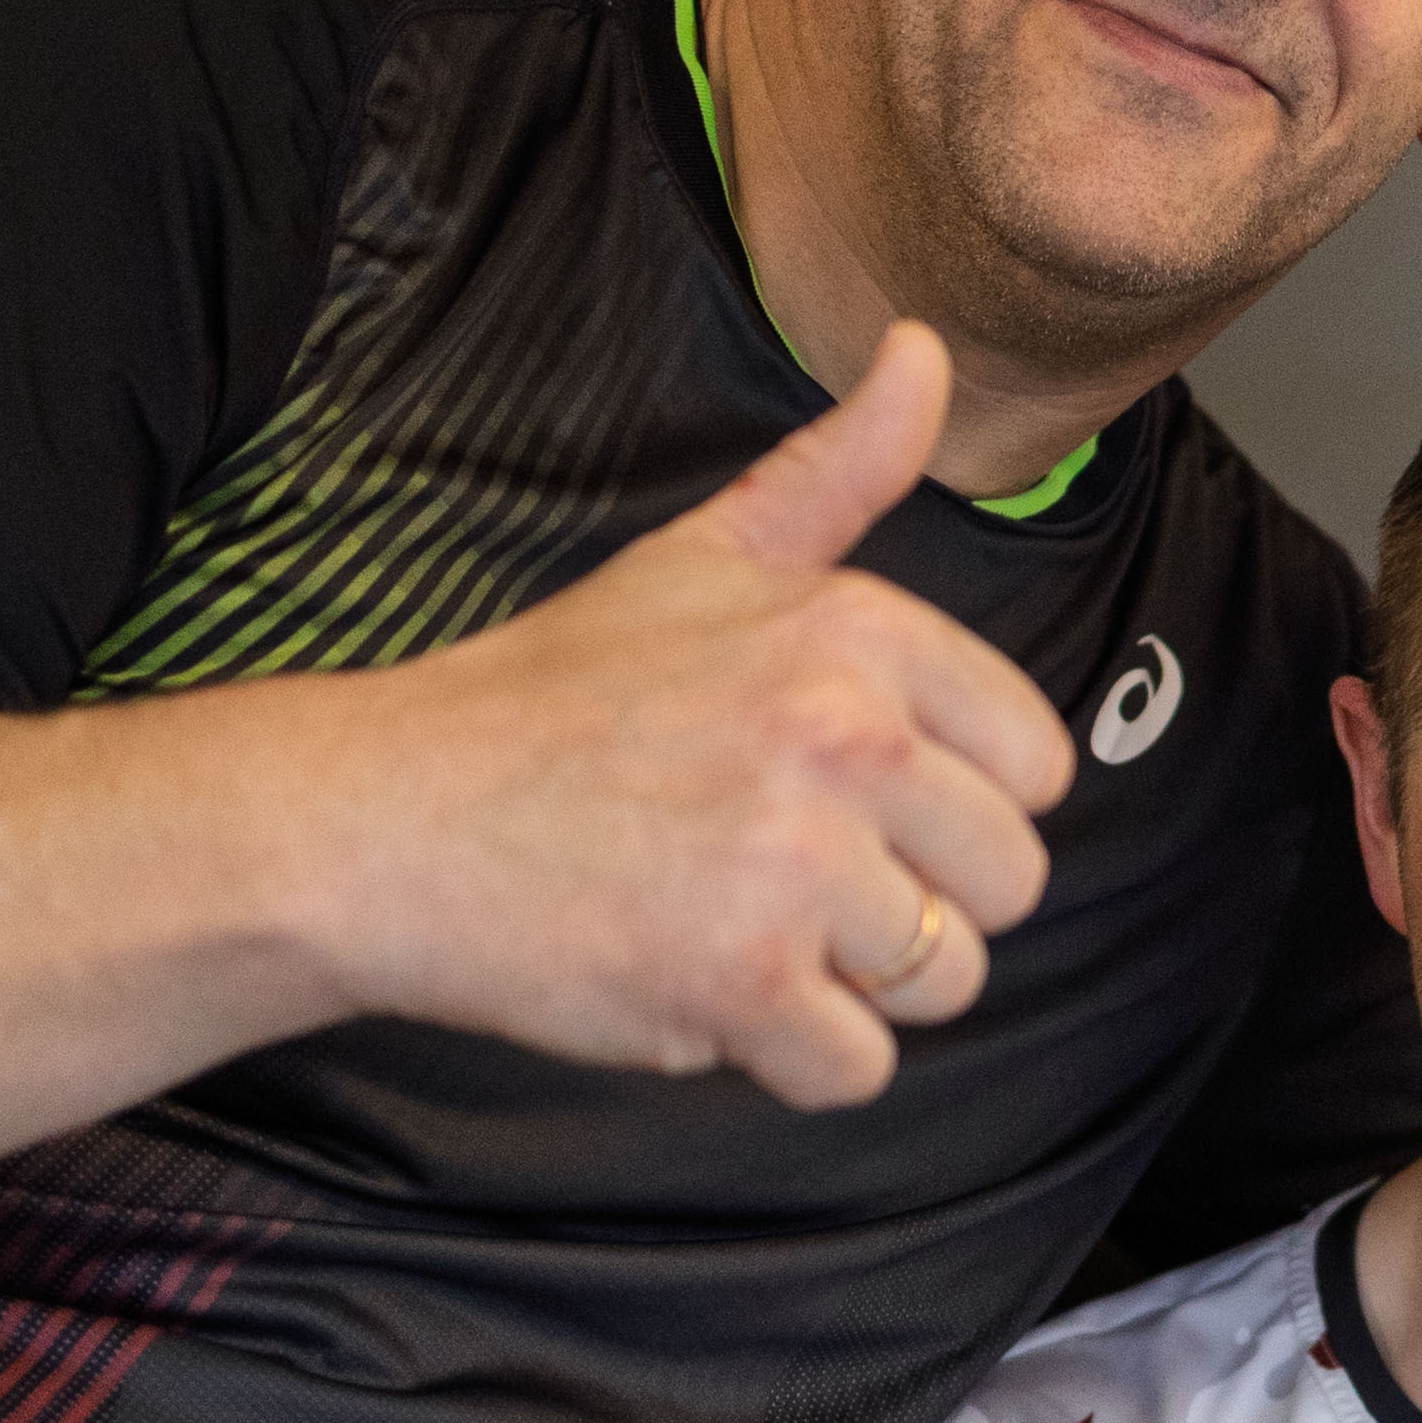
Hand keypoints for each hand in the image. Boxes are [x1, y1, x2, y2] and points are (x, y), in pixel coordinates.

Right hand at [282, 322, 1075, 1106]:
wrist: (385, 819)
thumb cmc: (550, 701)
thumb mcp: (705, 558)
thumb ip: (837, 471)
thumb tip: (929, 352)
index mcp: (860, 632)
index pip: (1036, 766)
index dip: (950, 804)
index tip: (847, 799)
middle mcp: (846, 734)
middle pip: (1007, 882)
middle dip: (911, 904)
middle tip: (780, 875)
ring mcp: (796, 862)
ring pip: (943, 981)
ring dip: (852, 985)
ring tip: (737, 923)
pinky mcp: (742, 979)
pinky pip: (855, 1069)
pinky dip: (785, 1060)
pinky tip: (700, 987)